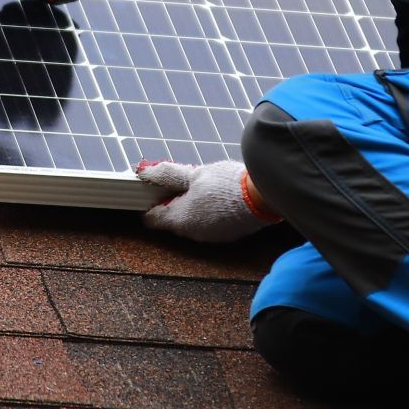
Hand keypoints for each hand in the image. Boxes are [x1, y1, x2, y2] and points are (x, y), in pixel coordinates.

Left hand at [137, 159, 281, 242]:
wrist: (262, 197)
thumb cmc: (227, 185)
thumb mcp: (194, 174)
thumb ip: (168, 175)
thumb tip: (145, 172)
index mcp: (180, 220)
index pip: (152, 219)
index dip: (149, 202)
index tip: (153, 188)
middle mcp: (193, 234)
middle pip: (172, 220)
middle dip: (173, 201)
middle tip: (182, 181)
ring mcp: (212, 236)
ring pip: (193, 222)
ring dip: (193, 206)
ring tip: (204, 186)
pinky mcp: (228, 234)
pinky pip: (210, 224)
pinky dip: (209, 212)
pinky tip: (219, 196)